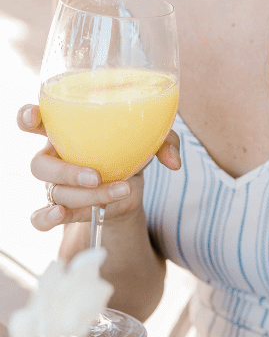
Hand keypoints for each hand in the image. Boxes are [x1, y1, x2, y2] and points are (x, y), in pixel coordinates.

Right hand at [17, 104, 180, 231]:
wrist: (130, 187)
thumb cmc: (131, 152)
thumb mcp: (150, 141)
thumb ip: (164, 142)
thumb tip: (174, 162)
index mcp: (67, 132)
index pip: (36, 120)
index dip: (28, 117)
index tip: (33, 118)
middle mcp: (54, 157)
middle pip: (40, 164)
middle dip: (66, 172)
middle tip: (96, 176)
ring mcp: (55, 185)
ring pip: (55, 193)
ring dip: (87, 196)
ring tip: (121, 191)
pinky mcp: (63, 208)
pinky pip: (40, 217)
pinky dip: (46, 219)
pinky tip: (62, 215)